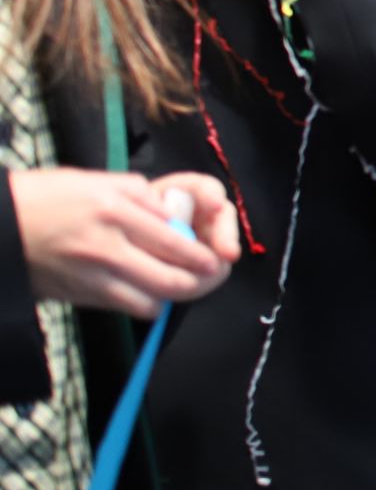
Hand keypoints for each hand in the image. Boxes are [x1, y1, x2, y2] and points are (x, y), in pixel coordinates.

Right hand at [13, 168, 238, 317]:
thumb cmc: (46, 196)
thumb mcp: (97, 182)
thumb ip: (142, 197)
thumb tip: (176, 215)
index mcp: (114, 212)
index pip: (175, 243)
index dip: (203, 257)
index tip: (215, 260)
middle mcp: (106, 248)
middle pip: (171, 280)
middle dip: (200, 283)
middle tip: (209, 277)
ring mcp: (91, 277)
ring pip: (151, 301)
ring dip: (171, 296)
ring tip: (179, 283)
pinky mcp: (78, 296)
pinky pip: (124, 308)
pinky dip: (144, 302)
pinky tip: (148, 290)